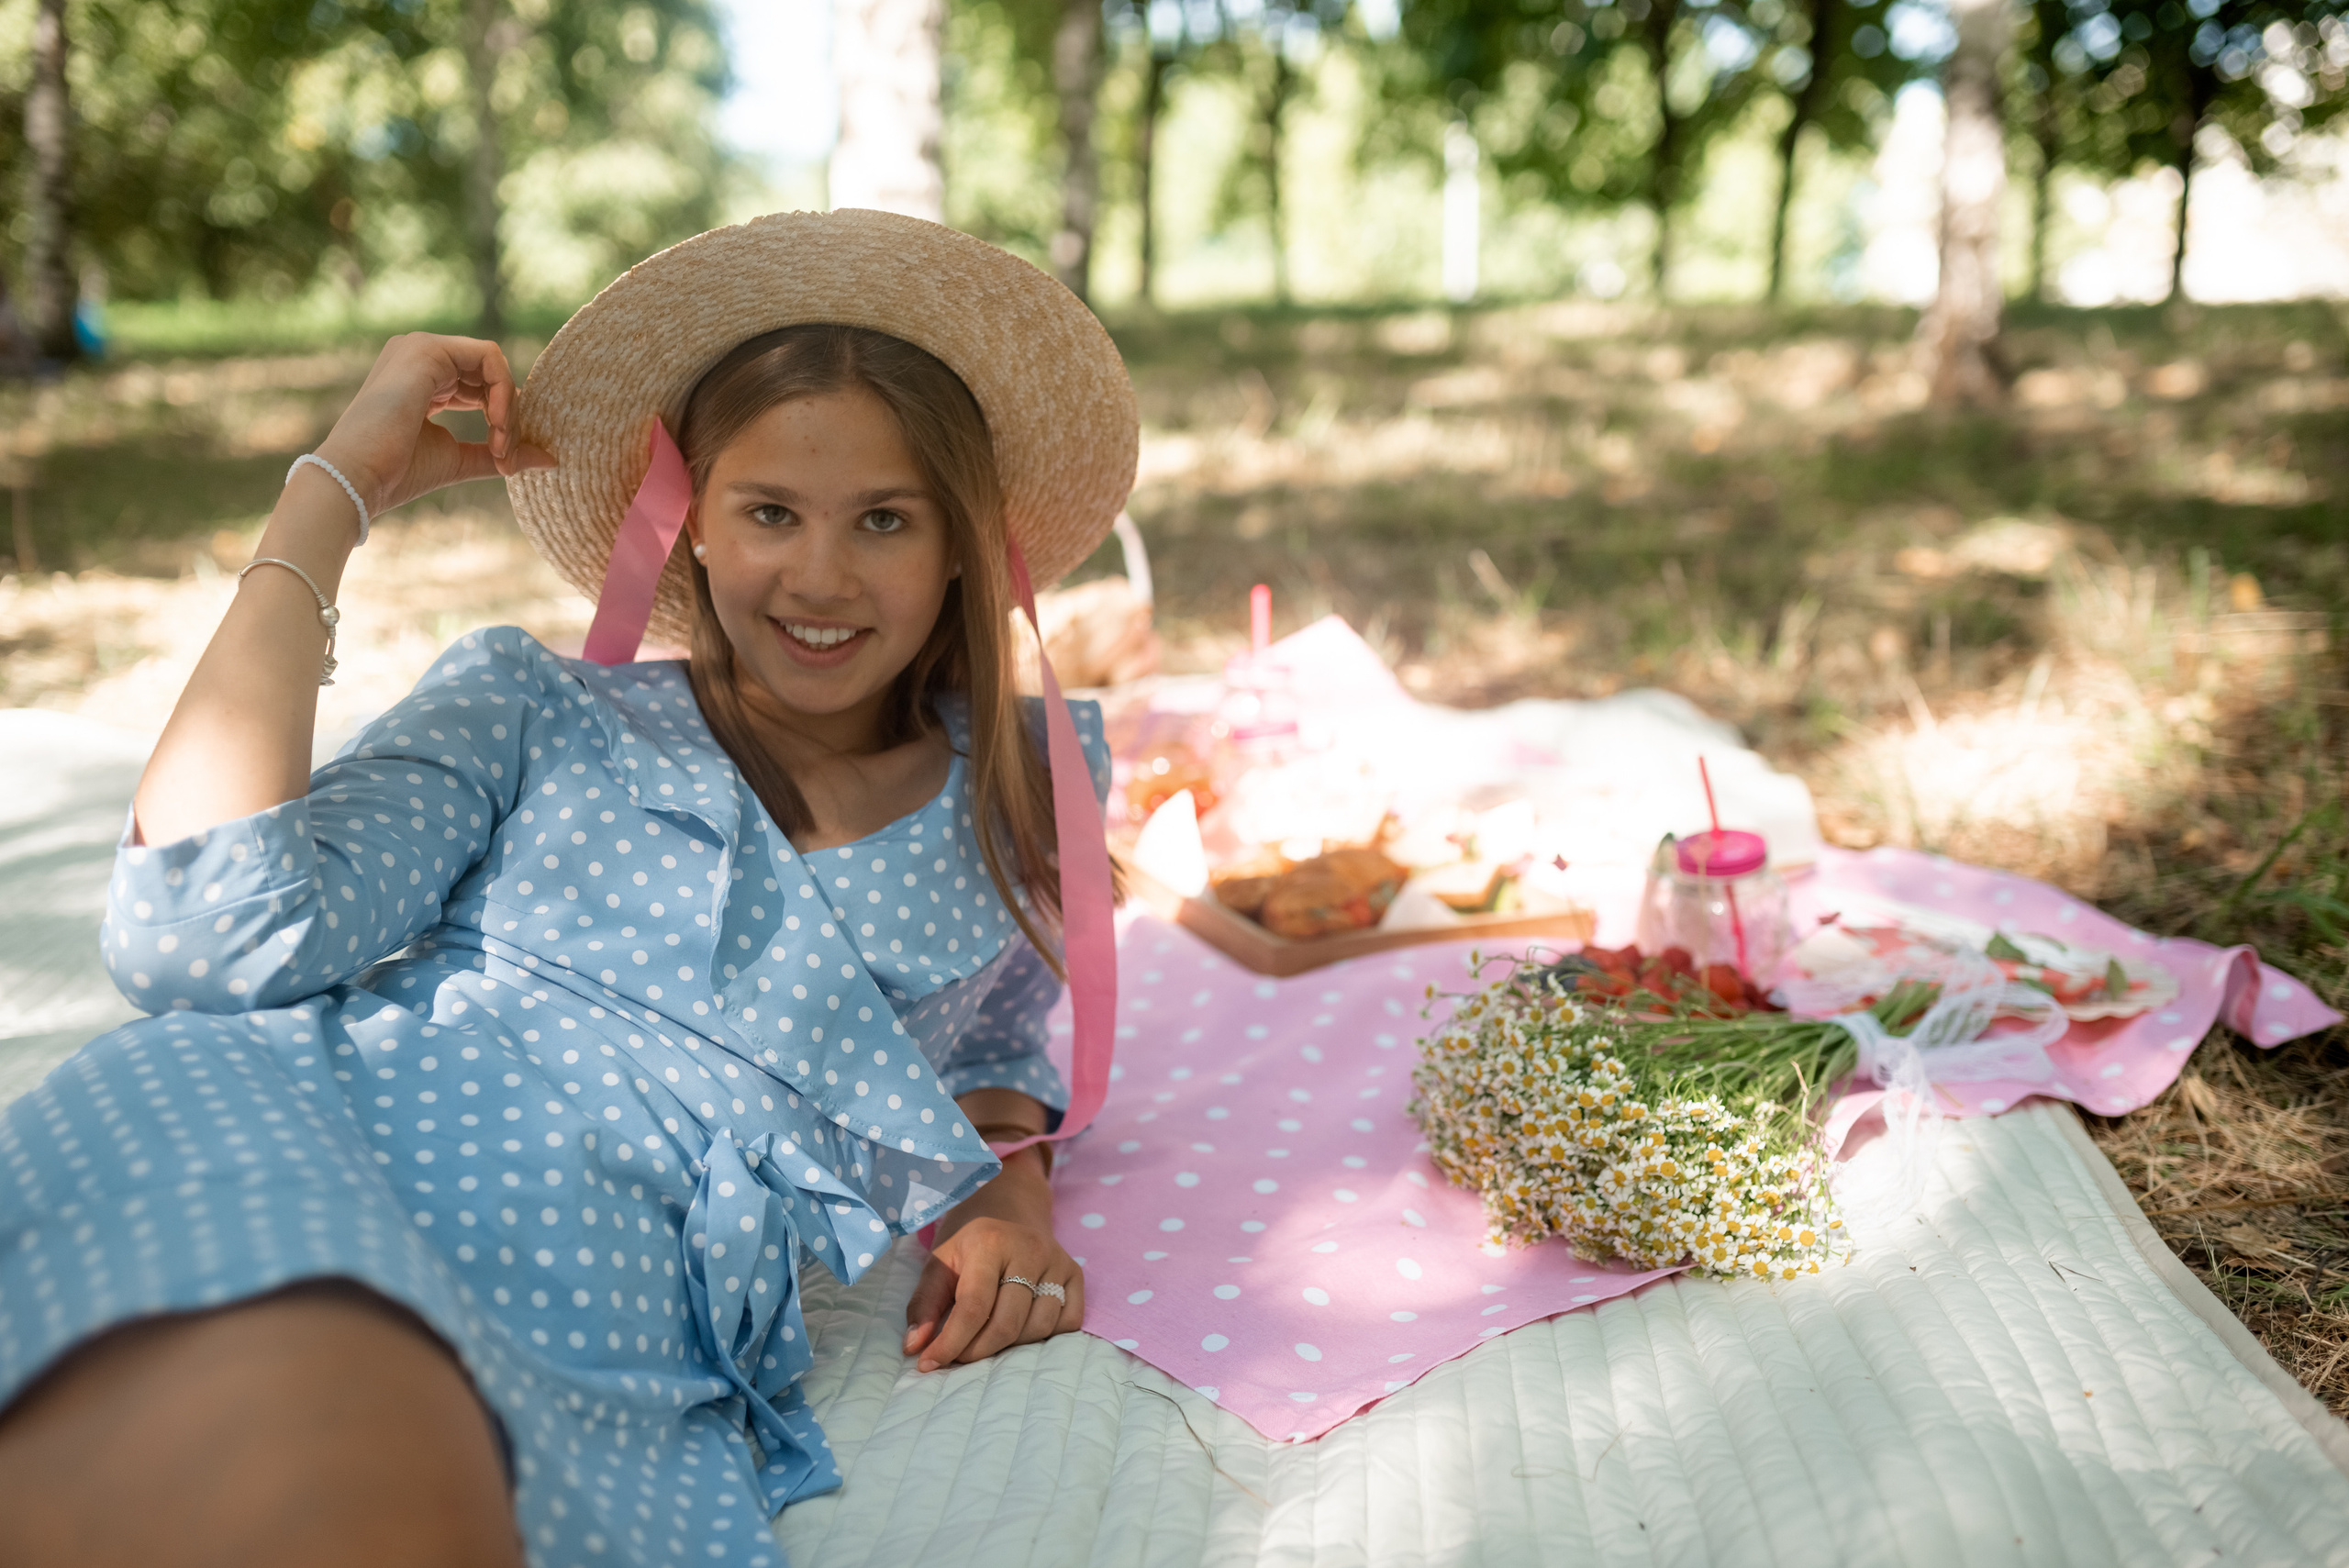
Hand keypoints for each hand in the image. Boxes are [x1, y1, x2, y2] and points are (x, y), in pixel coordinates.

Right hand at [311, 333, 553, 522]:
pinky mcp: (428, 349)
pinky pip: (490, 358)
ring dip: (508, 409)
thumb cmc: (399, 473)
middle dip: (509, 417)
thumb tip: (551, 458)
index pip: (483, 385)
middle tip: (506, 458)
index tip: (504, 461)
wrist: (359, 478)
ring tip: (500, 448)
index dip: (503, 421)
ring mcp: (421, 347)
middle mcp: (421, 355)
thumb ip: (502, 451)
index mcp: (424, 378)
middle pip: (493, 374)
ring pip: (495, 365)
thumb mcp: (461, 459)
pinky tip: (496, 426)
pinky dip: (503, 393)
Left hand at [902, 1151, 1084, 1370]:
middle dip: (978, 1351)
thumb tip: (915, 1347)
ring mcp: (1058, 1261)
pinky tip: (1022, 1325)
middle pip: (1007, 1324)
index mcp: (990, 1242)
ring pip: (1039, 1328)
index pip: (974, 1308)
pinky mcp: (1076, 1273)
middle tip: (959, 1355)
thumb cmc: (968, 1240)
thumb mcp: (938, 1263)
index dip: (951, 1343)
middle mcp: (1030, 1249)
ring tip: (989, 1336)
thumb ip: (923, 1305)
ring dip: (1011, 1346)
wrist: (1008, 1205)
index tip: (929, 1364)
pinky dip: (1045, 1335)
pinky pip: (1068, 1323)